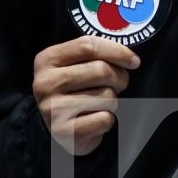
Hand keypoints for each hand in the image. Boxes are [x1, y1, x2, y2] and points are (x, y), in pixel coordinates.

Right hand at [33, 36, 138, 154]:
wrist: (61, 126)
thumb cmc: (76, 89)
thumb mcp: (77, 64)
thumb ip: (96, 54)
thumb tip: (131, 60)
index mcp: (47, 60)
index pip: (87, 46)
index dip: (118, 51)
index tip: (133, 61)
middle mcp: (44, 83)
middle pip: (101, 70)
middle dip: (119, 78)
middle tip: (117, 85)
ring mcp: (51, 108)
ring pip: (106, 96)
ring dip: (113, 101)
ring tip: (101, 103)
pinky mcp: (63, 131)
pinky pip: (104, 119)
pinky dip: (108, 120)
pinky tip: (95, 119)